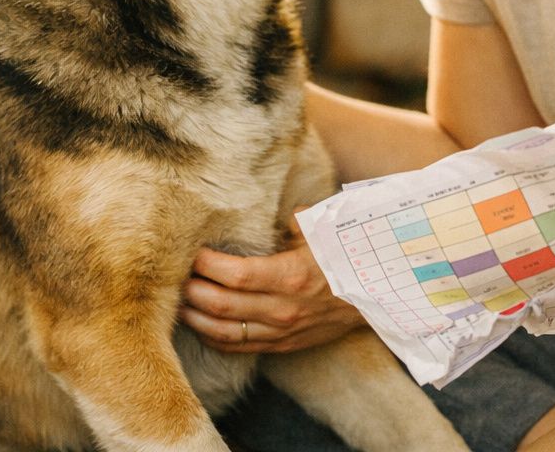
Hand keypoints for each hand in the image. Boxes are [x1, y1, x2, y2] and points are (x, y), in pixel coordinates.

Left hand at [180, 216, 364, 353]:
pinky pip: (238, 347)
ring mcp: (282, 331)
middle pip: (221, 305)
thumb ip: (291, 220)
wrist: (377, 300)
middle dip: (193, 291)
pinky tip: (200, 324)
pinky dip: (213, 337)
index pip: (235, 275)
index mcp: (291, 276)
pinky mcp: (282, 345)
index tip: (193, 251)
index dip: (207, 264)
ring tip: (179, 302)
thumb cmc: (347, 258)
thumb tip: (265, 206)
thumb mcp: (323, 231)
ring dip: (196, 318)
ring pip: (224, 332)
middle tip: (176, 276)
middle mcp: (283, 309)